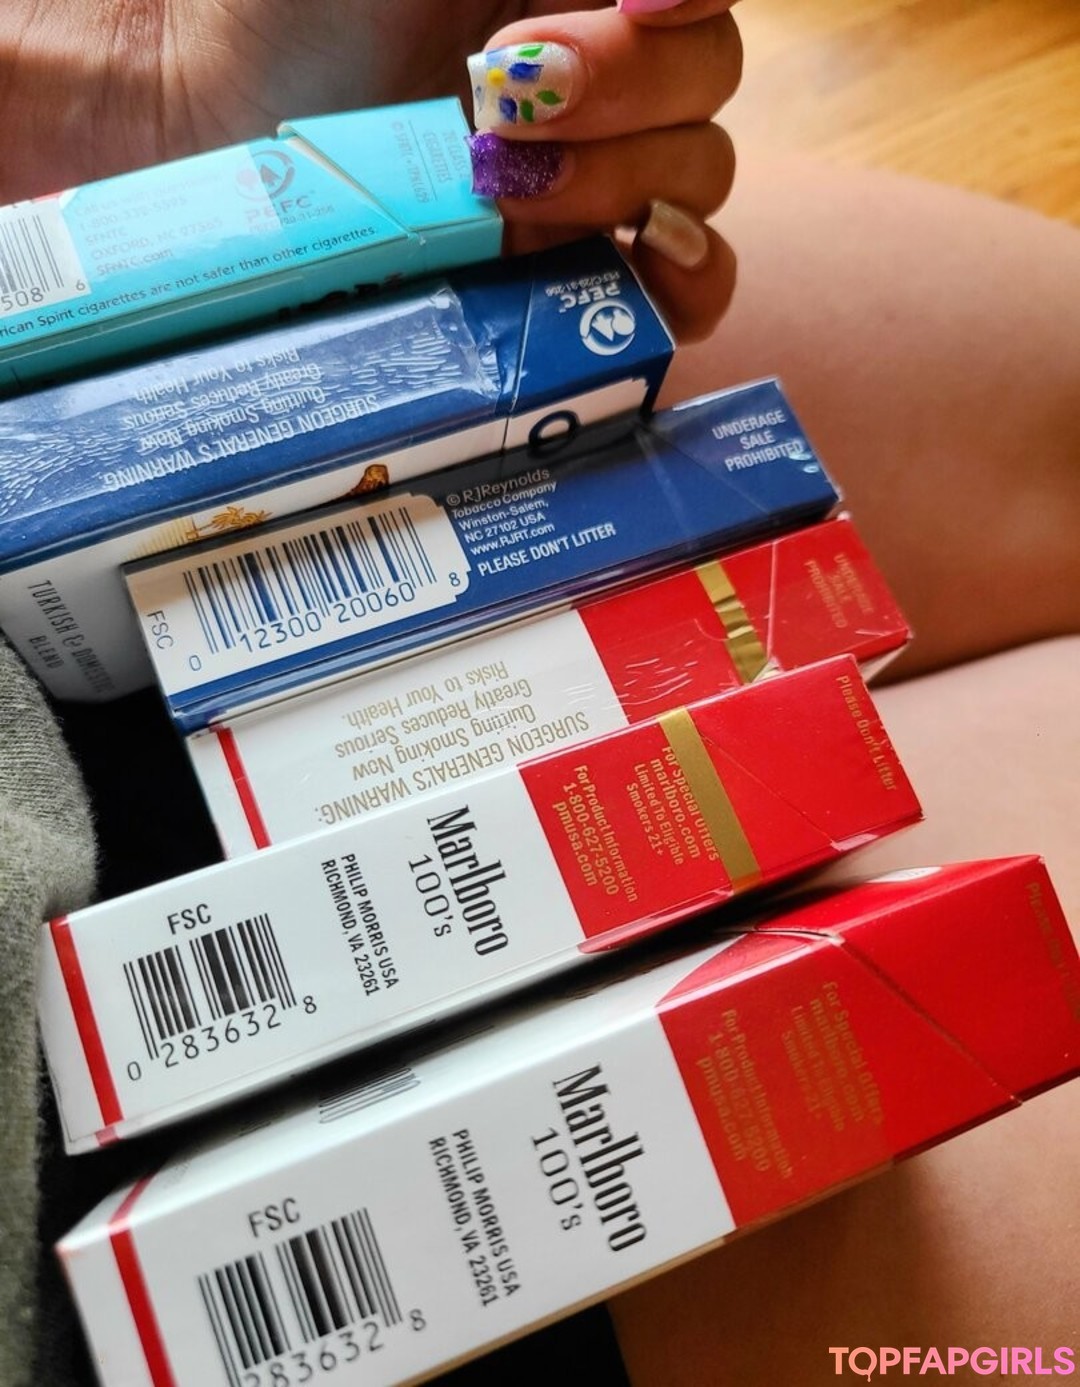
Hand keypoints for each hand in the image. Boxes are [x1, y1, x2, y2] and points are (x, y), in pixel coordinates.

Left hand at [2, 0, 739, 338]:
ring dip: (618, 178)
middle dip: (622, 84)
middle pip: (708, 78)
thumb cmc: (297, 4)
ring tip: (497, 184)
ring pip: (700, 177)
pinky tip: (639, 260)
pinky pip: (691, 287)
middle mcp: (604, 77)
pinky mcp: (571, 279)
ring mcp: (595, 181)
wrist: (210, 129)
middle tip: (502, 90)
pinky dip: (686, 280)